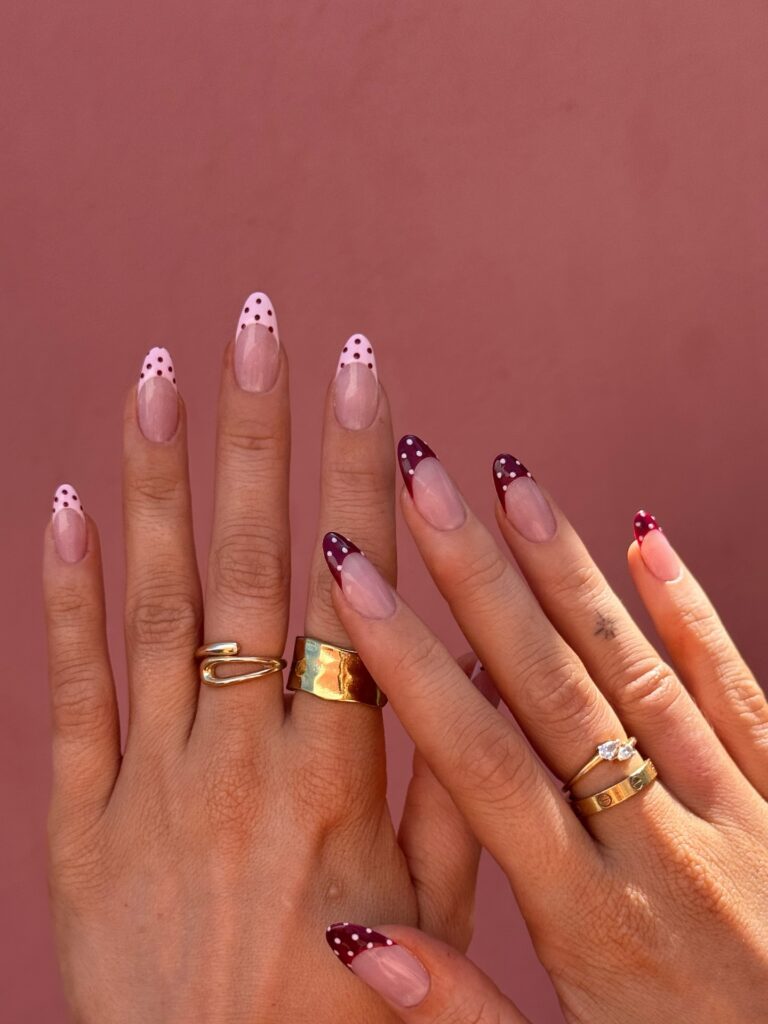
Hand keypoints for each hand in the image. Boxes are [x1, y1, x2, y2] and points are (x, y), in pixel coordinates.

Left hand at [43, 308, 480, 1023]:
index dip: (360, 469)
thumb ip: (450, 781)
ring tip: (160, 371)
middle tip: (261, 325)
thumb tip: (462, 655)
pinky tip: (66, 501)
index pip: (351, 580)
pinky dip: (64, 589)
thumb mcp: (431, 912)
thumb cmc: (341, 1019)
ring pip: (154, 599)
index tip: (367, 374)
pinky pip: (71, 686)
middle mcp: (241, 753)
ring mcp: (150, 779)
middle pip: (251, 560)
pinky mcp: (79, 818)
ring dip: (159, 477)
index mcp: (338, 772)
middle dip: (260, 430)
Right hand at [320, 435, 767, 1022]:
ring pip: (635, 669)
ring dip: (568, 571)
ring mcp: (737, 809)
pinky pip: (737, 691)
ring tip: (513, 482)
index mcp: (592, 917)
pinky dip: (692, 611)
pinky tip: (649, 537)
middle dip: (476, 576)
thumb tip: (358, 938)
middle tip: (423, 478)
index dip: (410, 663)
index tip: (354, 577)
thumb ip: (462, 1014)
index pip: (479, 762)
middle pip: (551, 688)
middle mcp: (660, 844)